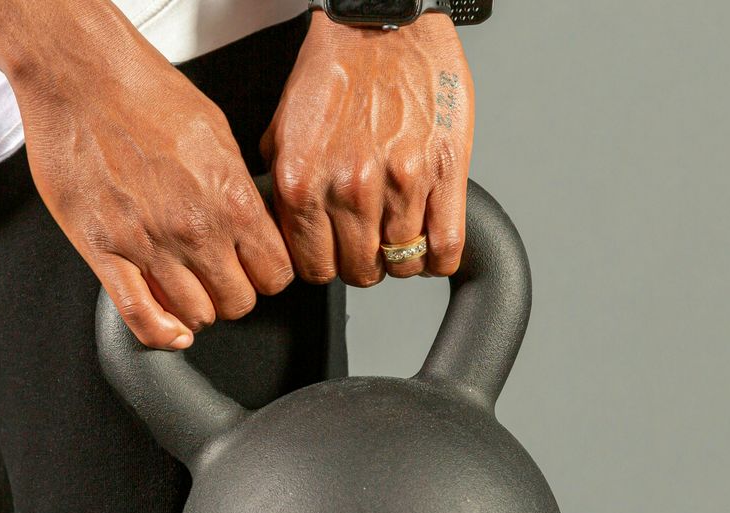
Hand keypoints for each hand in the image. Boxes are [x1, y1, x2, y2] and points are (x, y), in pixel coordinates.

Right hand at [13, 38, 291, 348]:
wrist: (83, 76)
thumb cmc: (144, 91)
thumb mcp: (217, 132)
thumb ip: (235, 185)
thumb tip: (249, 217)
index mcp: (231, 198)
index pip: (274, 272)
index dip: (267, 275)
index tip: (256, 270)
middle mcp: (195, 229)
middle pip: (238, 302)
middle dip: (233, 293)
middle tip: (220, 277)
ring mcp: (149, 245)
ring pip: (195, 316)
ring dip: (196, 309)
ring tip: (188, 288)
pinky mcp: (105, 252)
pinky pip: (139, 316)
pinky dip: (159, 334)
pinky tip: (168, 329)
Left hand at [260, 10, 474, 283]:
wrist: (381, 22)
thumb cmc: (336, 67)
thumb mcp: (283, 128)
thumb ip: (284, 185)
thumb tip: (289, 228)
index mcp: (303, 182)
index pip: (311, 267)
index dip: (323, 267)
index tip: (332, 257)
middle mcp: (349, 188)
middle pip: (359, 272)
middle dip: (362, 265)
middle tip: (366, 247)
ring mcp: (401, 183)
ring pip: (403, 263)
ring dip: (400, 259)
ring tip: (398, 238)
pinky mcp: (444, 172)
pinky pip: (446, 246)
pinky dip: (439, 257)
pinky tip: (430, 243)